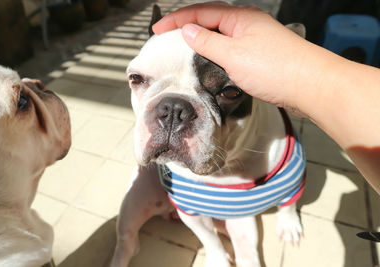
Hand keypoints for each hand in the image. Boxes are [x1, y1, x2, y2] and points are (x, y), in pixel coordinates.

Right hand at [153, 1, 318, 115]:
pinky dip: (216, 55)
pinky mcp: (260, 56)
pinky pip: (231, 50)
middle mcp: (247, 24)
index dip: (176, 20)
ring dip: (201, 43)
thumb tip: (188, 32)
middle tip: (167, 39)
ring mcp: (254, 40)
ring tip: (184, 52)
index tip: (158, 29)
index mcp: (240, 17)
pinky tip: (211, 64)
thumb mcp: (233, 55)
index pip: (200, 12)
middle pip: (210, 21)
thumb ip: (207, 43)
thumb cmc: (279, 68)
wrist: (311, 86)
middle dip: (187, 28)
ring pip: (221, 37)